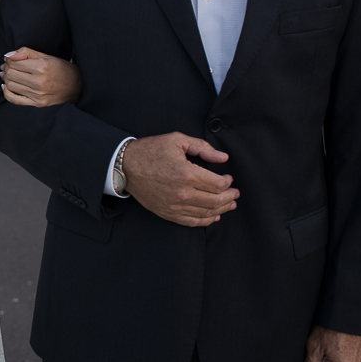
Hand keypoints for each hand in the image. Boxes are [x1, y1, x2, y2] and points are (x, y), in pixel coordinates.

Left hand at [0, 47, 81, 106]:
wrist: (77, 87)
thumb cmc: (62, 69)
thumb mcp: (47, 56)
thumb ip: (27, 52)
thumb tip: (8, 55)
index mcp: (41, 67)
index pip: (14, 63)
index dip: (8, 60)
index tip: (9, 59)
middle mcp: (38, 81)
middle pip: (10, 74)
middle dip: (5, 68)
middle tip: (6, 66)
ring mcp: (37, 94)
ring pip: (11, 85)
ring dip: (5, 79)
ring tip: (7, 74)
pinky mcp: (37, 104)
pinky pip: (15, 100)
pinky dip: (7, 93)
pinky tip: (6, 87)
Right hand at [122, 133, 238, 226]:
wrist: (125, 166)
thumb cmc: (150, 151)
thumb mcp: (176, 141)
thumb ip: (202, 147)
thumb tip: (222, 158)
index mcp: (187, 174)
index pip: (218, 184)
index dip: (228, 182)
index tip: (229, 178)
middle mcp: (182, 193)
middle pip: (216, 200)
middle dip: (230, 197)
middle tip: (235, 193)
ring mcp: (174, 205)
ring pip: (206, 213)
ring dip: (222, 209)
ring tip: (229, 204)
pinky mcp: (167, 213)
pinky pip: (191, 221)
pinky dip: (206, 220)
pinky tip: (214, 216)